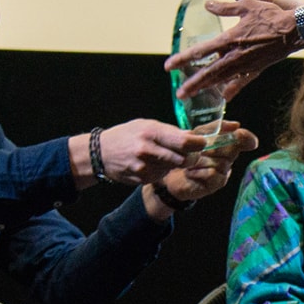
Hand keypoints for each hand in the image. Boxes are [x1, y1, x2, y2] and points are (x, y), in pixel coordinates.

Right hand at [76, 120, 206, 187]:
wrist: (100, 153)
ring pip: (173, 168)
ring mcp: (144, 166)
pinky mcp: (142, 178)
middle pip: (183, 159)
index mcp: (151, 132)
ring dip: (175, 163)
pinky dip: (161, 170)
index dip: (198, 144)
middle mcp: (148, 149)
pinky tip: (151, 163)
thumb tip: (193, 136)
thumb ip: (169, 131)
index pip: (184, 141)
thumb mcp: (146, 125)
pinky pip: (161, 175)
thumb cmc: (127, 135)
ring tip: (163, 155)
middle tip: (190, 153)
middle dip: (191, 157)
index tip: (203, 143)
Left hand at [150, 122, 259, 209]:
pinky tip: (189, 172)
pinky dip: (199, 172)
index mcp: (226, 143)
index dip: (247, 138)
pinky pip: (213, 174)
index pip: (244, 139)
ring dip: (202, 161)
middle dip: (215, 147)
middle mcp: (228, 158)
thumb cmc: (185, 152)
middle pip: (232, 149)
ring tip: (189, 163)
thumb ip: (215, 127)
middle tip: (200, 150)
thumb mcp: (196, 135)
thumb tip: (236, 125)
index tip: (243, 136)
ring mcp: (223, 172)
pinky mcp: (216, 184)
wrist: (170, 173)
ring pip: (221, 163)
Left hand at [162, 0, 303, 101]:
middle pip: (209, 72)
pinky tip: (224, 97)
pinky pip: (243, 80)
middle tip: (180, 94)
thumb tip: (207, 4)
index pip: (201, 51)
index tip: (169, 66)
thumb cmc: (272, 15)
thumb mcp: (247, 5)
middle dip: (193, 84)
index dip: (183, 59)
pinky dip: (233, 89)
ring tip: (194, 95)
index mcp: (230, 39)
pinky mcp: (258, 67)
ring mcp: (247, 64)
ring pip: (223, 78)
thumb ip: (225, 6)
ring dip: (207, 87)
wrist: (296, 29)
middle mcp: (236, 55)